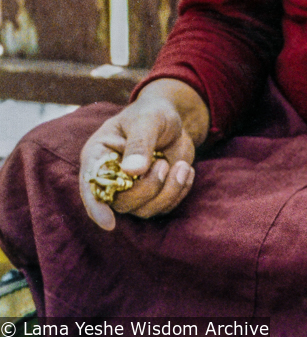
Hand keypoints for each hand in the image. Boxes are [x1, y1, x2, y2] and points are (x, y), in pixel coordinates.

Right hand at [79, 79, 208, 230]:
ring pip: (145, 209)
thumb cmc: (152, 113)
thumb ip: (139, 143)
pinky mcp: (152, 194)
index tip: (109, 223)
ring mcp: (131, 188)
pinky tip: (185, 169)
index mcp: (98, 155)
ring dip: (169, 190)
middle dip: (149, 188)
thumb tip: (132, 171)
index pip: (91, 187)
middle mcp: (111, 177)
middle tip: (164, 164)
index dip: (96, 207)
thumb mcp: (147, 120)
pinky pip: (164, 206)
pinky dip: (179, 191)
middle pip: (122, 203)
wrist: (174, 118)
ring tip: (182, 166)